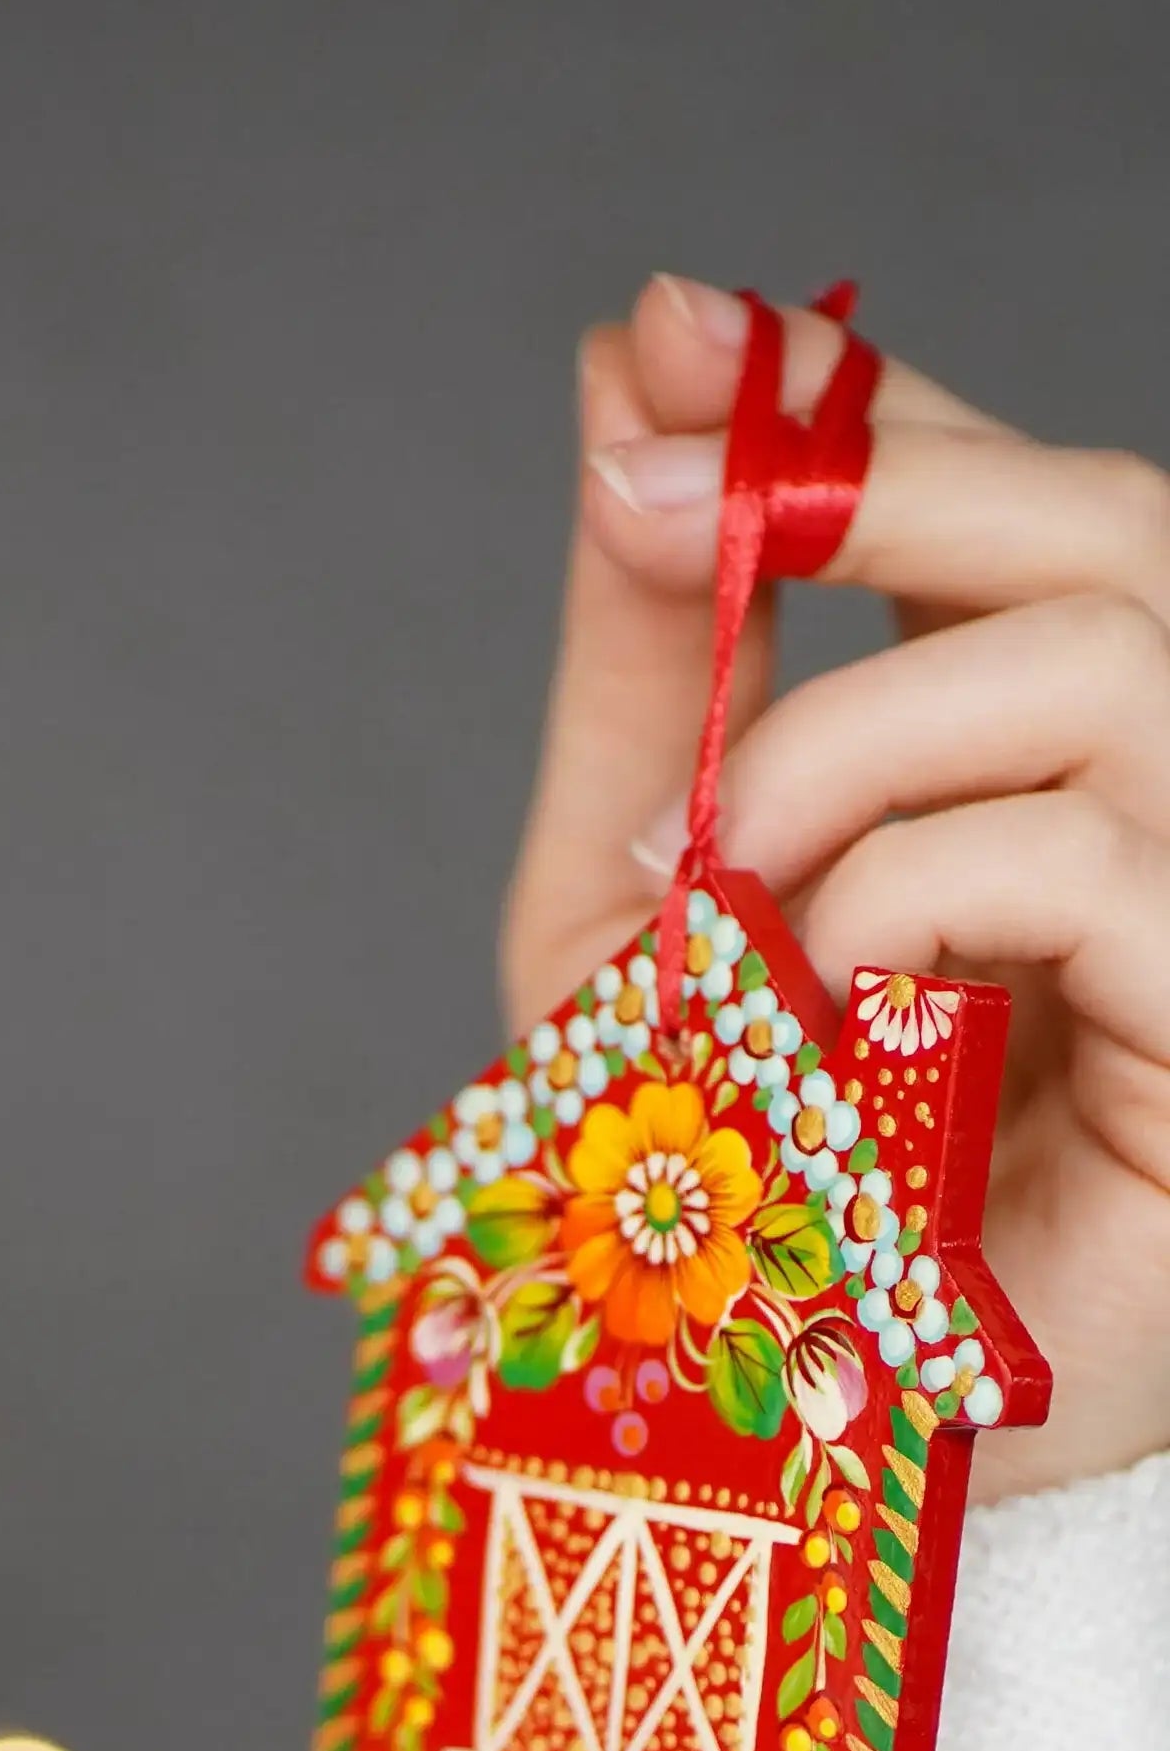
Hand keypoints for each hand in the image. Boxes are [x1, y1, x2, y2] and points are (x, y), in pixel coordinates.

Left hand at [506, 273, 1169, 1497]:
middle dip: (880, 473)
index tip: (672, 328)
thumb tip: (633, 377)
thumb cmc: (724, 1173)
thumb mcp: (635, 891)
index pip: (1004, 509)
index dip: (862, 401)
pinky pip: (1101, 860)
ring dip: (847, 738)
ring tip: (723, 877)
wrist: (761, 1421)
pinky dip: (908, 892)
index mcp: (1032, 766)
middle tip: (662, 494)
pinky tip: (822, 990)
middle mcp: (1168, 808)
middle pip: (1118, 523)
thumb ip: (659, 656)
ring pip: (1109, 658)